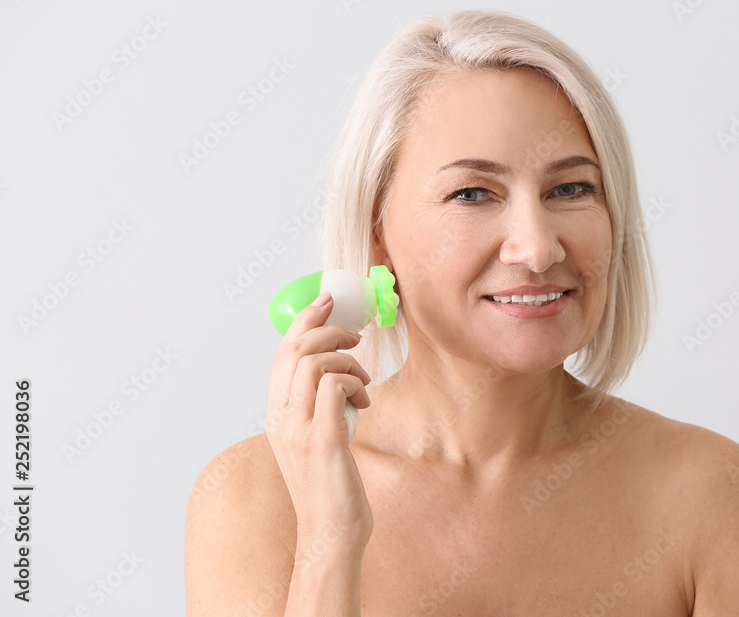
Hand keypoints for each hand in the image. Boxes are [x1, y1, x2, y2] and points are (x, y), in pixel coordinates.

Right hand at [265, 290, 373, 553]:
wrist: (331, 535)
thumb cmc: (330, 489)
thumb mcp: (317, 439)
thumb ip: (319, 408)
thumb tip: (338, 377)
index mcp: (277, 416)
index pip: (282, 354)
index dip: (304, 321)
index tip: (327, 301)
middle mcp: (281, 418)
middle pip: (295, 349)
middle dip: (329, 329)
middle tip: (355, 336)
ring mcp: (299, 429)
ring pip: (315, 362)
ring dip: (348, 361)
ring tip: (363, 383)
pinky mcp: (323, 440)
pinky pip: (335, 386)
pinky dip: (355, 383)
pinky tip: (365, 402)